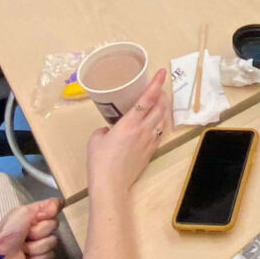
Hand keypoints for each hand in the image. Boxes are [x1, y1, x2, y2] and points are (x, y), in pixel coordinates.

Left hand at [0, 197, 61, 258]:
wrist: (0, 258)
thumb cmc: (8, 233)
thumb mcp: (23, 212)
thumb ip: (44, 205)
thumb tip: (62, 202)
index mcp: (34, 214)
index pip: (54, 208)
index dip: (50, 212)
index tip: (41, 216)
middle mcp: (38, 227)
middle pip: (54, 225)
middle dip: (40, 232)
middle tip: (27, 235)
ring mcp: (40, 243)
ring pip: (53, 242)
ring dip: (37, 247)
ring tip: (24, 249)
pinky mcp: (41, 258)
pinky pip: (50, 255)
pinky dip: (37, 258)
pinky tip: (27, 258)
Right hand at [86, 69, 171, 198]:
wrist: (111, 185)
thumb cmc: (100, 162)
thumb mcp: (96, 140)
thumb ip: (104, 130)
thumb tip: (108, 131)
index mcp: (129, 123)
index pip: (146, 99)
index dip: (155, 84)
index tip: (161, 73)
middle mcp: (143, 130)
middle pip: (160, 108)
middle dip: (162, 95)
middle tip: (160, 88)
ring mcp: (149, 141)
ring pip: (162, 120)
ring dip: (163, 109)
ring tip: (160, 102)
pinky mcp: (150, 152)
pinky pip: (159, 133)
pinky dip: (160, 124)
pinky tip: (156, 123)